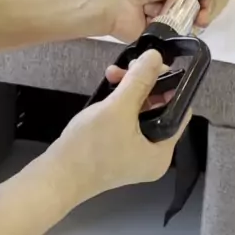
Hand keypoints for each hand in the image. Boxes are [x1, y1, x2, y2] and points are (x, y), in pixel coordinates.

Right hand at [49, 50, 190, 205]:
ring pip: (141, 111)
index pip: (180, 111)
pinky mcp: (117, 149)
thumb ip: (140, 81)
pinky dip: (120, 102)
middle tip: (129, 66)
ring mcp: (134, 153)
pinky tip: (110, 86)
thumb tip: (157, 57)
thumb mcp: (118, 108)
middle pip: (160, 108)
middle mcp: (152, 155)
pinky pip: (127, 119)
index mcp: (161, 152)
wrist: (55, 176)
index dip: (171, 85)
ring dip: (130, 89)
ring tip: (113, 73)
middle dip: (144, 83)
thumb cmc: (90, 147)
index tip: (155, 65)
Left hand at [103, 0, 233, 41]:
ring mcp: (161, 18)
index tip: (207, 2)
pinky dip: (178, 35)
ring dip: (190, 22)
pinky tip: (179, 33)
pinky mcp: (156, 36)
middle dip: (201, 10)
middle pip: (194, 7)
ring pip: (186, 23)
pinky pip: (174, 37)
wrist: (112, 0)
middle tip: (201, 15)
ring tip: (189, 23)